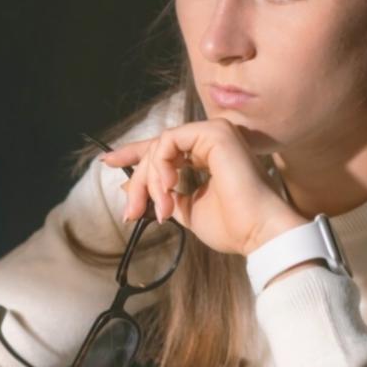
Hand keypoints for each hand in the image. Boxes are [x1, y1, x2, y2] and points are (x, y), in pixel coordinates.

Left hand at [101, 120, 304, 256]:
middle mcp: (212, 139)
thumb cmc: (232, 226)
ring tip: (159, 208)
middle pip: (157, 149)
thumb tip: (128, 187)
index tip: (108, 162)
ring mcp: (215, 133)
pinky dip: (160, 168)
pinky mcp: (214, 133)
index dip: (134, 154)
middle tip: (132, 212)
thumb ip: (163, 194)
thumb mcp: (186, 210)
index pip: (165, 148)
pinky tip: (167, 189)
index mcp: (208, 155)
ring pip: (160, 146)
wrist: (258, 234)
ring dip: (150, 180)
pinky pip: (168, 142)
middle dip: (138, 181)